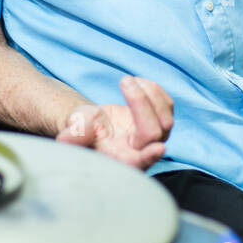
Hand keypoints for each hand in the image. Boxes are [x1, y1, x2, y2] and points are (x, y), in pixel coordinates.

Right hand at [55, 76, 172, 169]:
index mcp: (121, 159)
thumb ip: (76, 133)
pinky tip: (137, 84)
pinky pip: (168, 105)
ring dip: (149, 93)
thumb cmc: (83, 130)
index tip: (159, 148)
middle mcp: (142, 151)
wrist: (94, 125)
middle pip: (154, 131)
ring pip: (166, 117)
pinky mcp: (161, 122)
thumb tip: (74, 134)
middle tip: (123, 80)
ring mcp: (155, 138)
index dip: (149, 156)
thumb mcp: (75, 129)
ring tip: (126, 80)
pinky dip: (154, 90)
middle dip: (141, 102)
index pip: (140, 161)